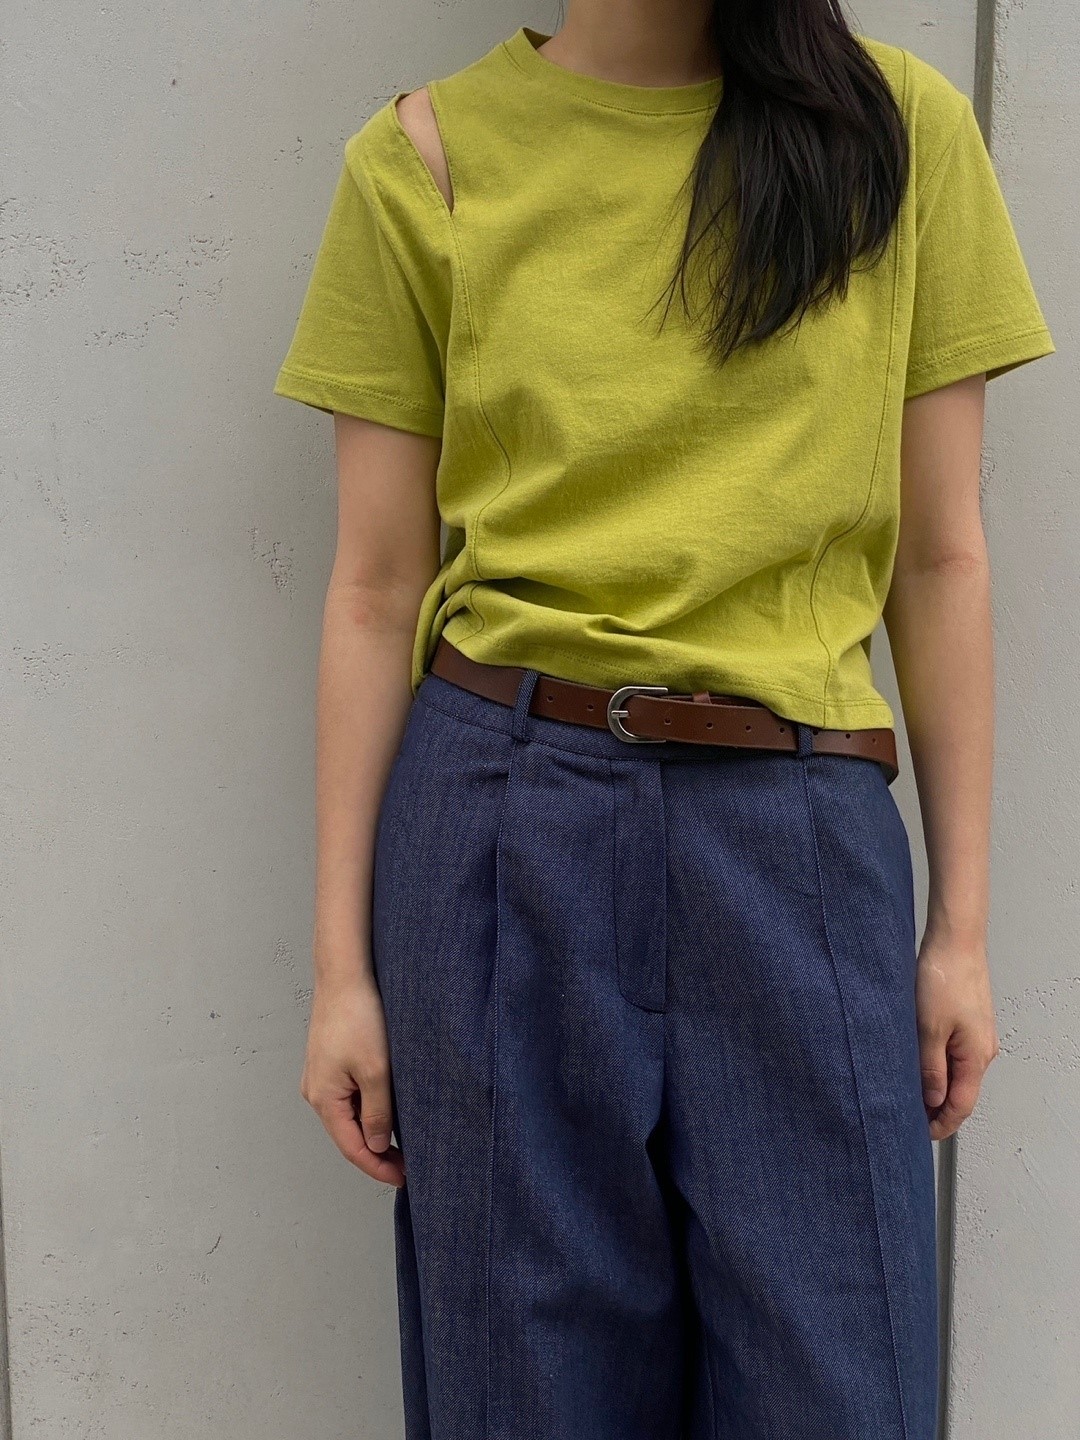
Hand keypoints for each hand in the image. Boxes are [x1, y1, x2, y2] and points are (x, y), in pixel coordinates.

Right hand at [300, 971, 405, 1186]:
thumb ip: (377, 1113)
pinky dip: (369, 1110)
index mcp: (324, 1099)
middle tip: (410, 1165)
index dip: (378, 1167)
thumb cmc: (358, 1017)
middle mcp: (317, 1092)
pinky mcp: (331, 1062)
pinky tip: (389, 1111)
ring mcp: (322, 1076)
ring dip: (374, 1131)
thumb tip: (376, 1147)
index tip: (405, 1178)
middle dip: (377, 1153)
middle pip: (348, 1135)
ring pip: (349, 1116)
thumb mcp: (375, 1071)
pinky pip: (350, 1097)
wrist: (344, 975)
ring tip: (403, 1142)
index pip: (352, 1148)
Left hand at [915, 930, 999, 1140]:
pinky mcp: (967, 1022)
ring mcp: (976, 1036)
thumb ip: (930, 1069)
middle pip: (961, 1092)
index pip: (961, 1105)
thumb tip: (933, 1102)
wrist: (955, 941)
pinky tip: (918, 1065)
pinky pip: (954, 1054)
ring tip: (908, 1094)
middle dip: (937, 1109)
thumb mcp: (928, 1029)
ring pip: (957, 1073)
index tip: (920, 1135)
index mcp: (976, 1057)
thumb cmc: (943, 978)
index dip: (941, 1124)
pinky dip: (938, 1066)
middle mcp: (982, 1050)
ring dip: (936, 1087)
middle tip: (909, 1118)